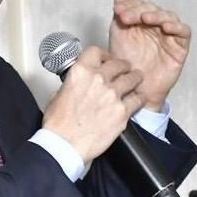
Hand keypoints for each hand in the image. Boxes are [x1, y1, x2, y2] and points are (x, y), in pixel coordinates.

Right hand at [42, 46, 143, 164]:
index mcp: (80, 72)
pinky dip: (139, 99)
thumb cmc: (58, 125)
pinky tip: (137, 100)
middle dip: (122, 66)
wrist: (64, 145)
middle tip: (124, 70)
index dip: (104, 55)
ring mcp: (112, 95)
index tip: (107, 58)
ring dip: (134, 79)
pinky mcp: (122, 112)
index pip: (97, 51)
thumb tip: (78, 83)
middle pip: (119, 63)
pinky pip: (138, 99)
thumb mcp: (58, 94)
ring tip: (135, 81)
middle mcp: (98, 80)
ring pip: (133, 78)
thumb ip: (73, 84)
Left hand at [110, 0, 190, 110]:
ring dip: (157, 15)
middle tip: (126, 17)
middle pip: (152, 9)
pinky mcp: (180, 47)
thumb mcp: (119, 30)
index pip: (138, 4)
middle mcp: (156, 24)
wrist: (133, 87)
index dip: (129, 4)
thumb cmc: (126, 60)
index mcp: (141, 19)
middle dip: (139, 10)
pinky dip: (176, 27)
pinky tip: (165, 27)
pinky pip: (183, 32)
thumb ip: (122, 5)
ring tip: (146, 19)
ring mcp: (169, 34)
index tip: (117, 11)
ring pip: (168, 17)